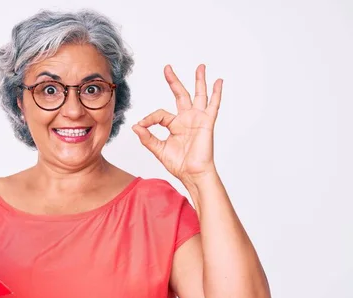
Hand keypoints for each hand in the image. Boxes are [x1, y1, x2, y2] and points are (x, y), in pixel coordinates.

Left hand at [132, 64, 222, 184]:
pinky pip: (213, 105)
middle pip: (180, 94)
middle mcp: (187, 119)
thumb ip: (147, 137)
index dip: (149, 118)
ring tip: (200, 66)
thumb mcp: (158, 149)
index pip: (160, 114)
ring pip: (199, 95)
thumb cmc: (179, 164)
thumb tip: (135, 126)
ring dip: (199, 80)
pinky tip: (218, 81)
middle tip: (167, 68)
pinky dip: (216, 93)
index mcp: (175, 124)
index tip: (142, 125)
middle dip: (173, 81)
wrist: (192, 174)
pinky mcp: (206, 122)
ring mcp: (197, 119)